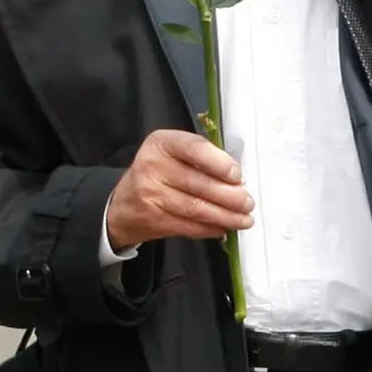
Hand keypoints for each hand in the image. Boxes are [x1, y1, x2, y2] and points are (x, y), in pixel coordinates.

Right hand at [105, 129, 253, 249]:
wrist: (123, 204)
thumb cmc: (158, 173)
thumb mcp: (173, 153)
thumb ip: (201, 158)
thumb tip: (237, 180)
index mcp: (161, 143)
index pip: (194, 149)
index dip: (220, 164)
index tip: (238, 176)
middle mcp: (152, 166)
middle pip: (200, 183)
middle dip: (231, 197)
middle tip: (248, 203)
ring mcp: (150, 194)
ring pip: (197, 208)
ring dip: (226, 216)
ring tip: (244, 219)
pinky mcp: (154, 218)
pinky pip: (190, 226)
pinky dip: (211, 228)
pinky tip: (223, 227)